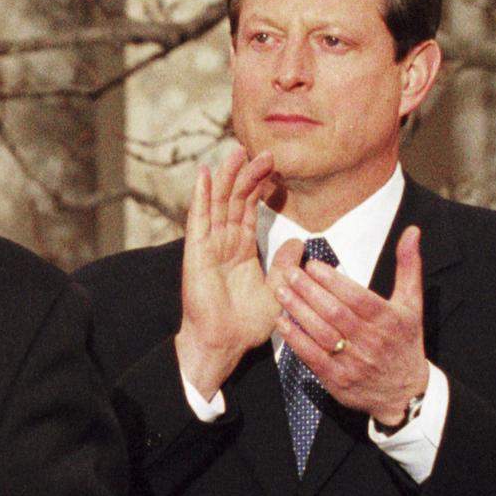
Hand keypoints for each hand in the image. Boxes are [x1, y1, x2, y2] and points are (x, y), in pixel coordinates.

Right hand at [177, 149, 286, 395]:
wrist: (223, 343)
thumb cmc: (246, 324)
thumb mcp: (277, 291)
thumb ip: (286, 265)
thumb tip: (299, 240)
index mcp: (241, 249)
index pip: (249, 209)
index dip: (259, 186)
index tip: (273, 165)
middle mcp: (223, 243)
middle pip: (234, 200)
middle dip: (246, 175)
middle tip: (263, 151)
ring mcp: (208, 246)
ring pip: (217, 203)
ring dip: (225, 177)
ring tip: (235, 152)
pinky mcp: (196, 253)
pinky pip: (198, 220)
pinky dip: (200, 197)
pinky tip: (203, 175)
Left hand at [276, 225, 430, 430]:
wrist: (404, 393)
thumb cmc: (405, 341)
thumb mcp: (412, 304)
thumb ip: (409, 266)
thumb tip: (412, 230)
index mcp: (388, 319)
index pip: (356, 297)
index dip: (332, 280)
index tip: (312, 266)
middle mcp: (371, 341)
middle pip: (335, 313)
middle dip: (309, 291)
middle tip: (289, 273)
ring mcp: (354, 362)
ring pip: (322, 333)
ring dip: (299, 311)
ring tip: (281, 292)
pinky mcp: (338, 380)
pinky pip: (313, 358)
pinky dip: (296, 340)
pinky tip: (282, 322)